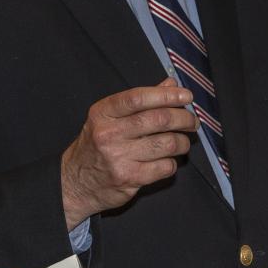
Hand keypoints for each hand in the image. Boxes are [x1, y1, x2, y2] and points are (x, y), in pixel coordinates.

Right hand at [60, 78, 197, 227]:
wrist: (75, 183)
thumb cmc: (95, 147)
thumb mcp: (109, 118)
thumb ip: (140, 101)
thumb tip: (170, 84)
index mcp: (103, 113)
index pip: (138, 98)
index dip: (166, 95)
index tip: (186, 96)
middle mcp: (108, 133)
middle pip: (158, 119)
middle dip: (183, 118)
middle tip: (192, 121)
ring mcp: (118, 157)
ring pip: (166, 144)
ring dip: (182, 142)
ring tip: (182, 142)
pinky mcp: (129, 178)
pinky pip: (164, 167)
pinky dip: (172, 163)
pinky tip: (166, 160)